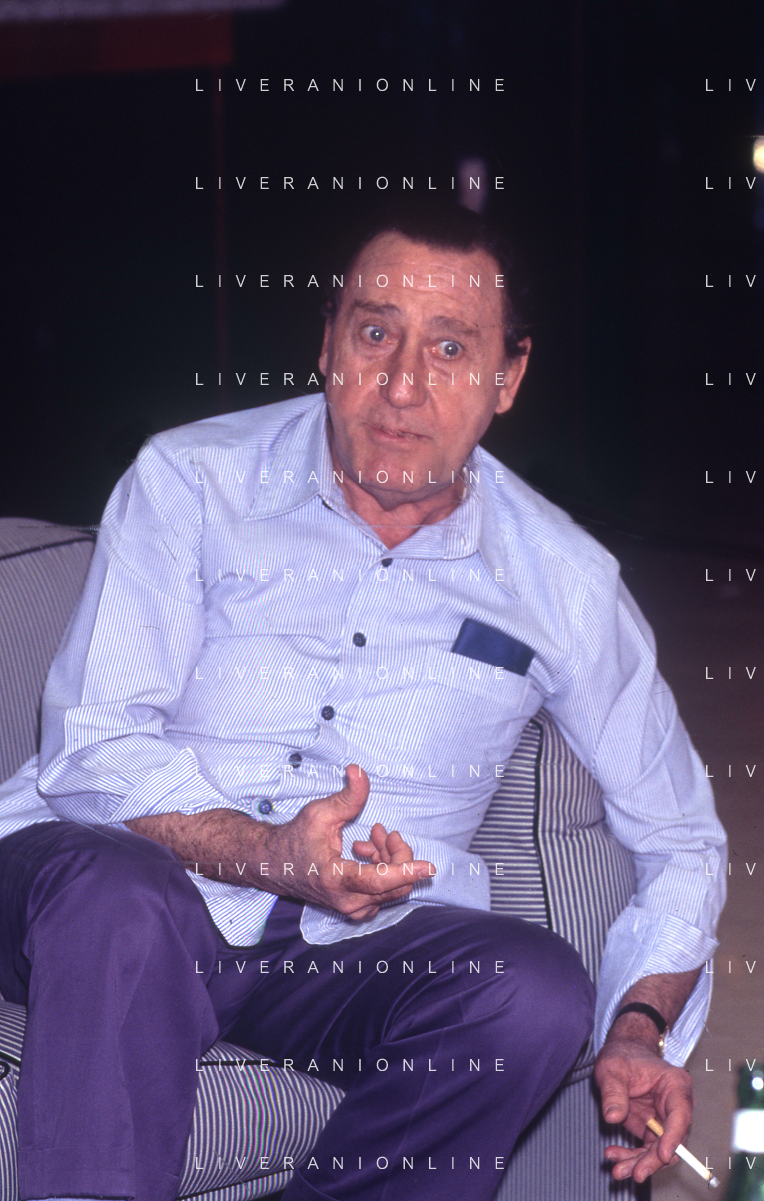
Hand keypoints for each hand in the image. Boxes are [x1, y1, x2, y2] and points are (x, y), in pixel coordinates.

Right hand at [262, 764, 434, 920]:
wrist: (276, 866)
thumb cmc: (296, 839)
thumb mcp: (320, 813)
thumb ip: (347, 796)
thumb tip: (358, 770)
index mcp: (336, 879)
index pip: (381, 880)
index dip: (407, 870)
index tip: (430, 866)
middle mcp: (347, 901)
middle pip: (395, 883)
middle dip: (397, 853)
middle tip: (380, 830)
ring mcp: (352, 909)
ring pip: (392, 888)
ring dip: (389, 860)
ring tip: (369, 840)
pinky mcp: (356, 909)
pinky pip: (385, 893)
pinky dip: (384, 872)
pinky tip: (367, 854)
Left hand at [594, 1036, 693, 1183]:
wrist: (621, 1055)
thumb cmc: (621, 1056)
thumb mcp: (612, 1068)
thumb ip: (613, 1091)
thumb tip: (612, 1117)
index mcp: (676, 1085)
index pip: (680, 1115)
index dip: (673, 1138)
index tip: (663, 1156)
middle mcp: (676, 1106)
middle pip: (672, 1140)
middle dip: (653, 1160)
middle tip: (635, 1173)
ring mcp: (665, 1120)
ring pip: (659, 1151)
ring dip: (640, 1163)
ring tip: (617, 1170)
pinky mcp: (653, 1130)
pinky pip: (646, 1150)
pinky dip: (631, 1157)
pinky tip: (614, 1155)